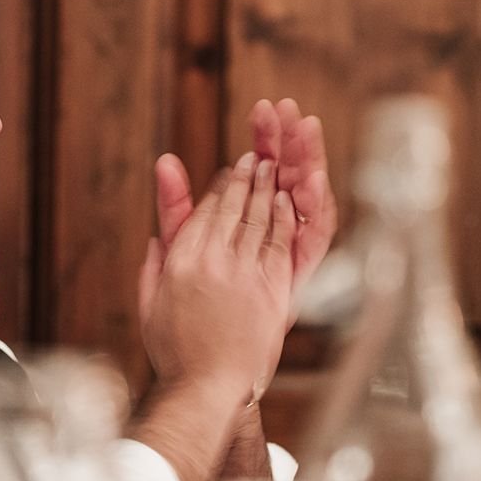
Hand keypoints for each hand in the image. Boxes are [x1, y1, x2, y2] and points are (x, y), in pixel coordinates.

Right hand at [138, 152, 295, 401]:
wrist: (205, 389)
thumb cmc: (175, 355)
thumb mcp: (149, 307)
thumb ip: (152, 268)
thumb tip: (156, 241)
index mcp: (179, 262)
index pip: (203, 213)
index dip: (218, 190)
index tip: (228, 175)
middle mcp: (211, 260)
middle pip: (232, 208)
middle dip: (245, 178)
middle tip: (255, 159)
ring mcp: (242, 273)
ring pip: (257, 218)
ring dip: (266, 189)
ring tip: (273, 168)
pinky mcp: (270, 290)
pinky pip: (279, 243)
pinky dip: (284, 218)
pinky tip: (287, 201)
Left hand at [154, 98, 336, 326]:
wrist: (207, 375)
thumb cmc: (190, 316)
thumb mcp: (180, 250)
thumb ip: (175, 206)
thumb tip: (163, 160)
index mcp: (248, 226)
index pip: (261, 170)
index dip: (266, 137)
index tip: (265, 106)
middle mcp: (273, 238)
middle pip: (287, 176)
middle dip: (287, 141)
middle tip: (288, 106)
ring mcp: (289, 256)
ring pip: (306, 199)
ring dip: (309, 162)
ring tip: (307, 126)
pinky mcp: (300, 277)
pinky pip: (315, 237)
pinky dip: (317, 207)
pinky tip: (314, 178)